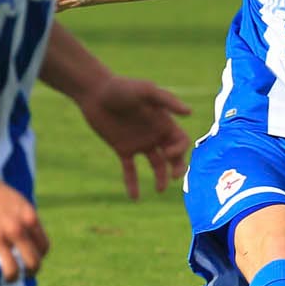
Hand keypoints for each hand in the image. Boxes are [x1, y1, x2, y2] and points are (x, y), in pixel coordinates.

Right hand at [0, 167, 45, 281]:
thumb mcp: (18, 201)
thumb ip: (25, 219)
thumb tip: (31, 239)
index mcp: (29, 218)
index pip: (43, 247)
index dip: (39, 256)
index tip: (31, 259)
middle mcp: (16, 229)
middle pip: (33, 263)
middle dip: (31, 272)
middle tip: (24, 274)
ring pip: (12, 272)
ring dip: (11, 278)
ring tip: (7, 277)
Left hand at [77, 76, 192, 198]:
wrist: (94, 92)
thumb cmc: (122, 87)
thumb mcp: (146, 91)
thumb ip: (167, 101)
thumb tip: (189, 112)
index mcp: (164, 122)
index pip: (181, 141)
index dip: (179, 150)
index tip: (167, 153)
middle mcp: (155, 134)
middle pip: (174, 156)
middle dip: (177, 167)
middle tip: (173, 177)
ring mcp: (139, 143)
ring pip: (156, 165)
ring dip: (160, 178)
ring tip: (158, 190)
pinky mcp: (122, 149)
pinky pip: (130, 170)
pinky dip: (132, 183)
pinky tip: (134, 197)